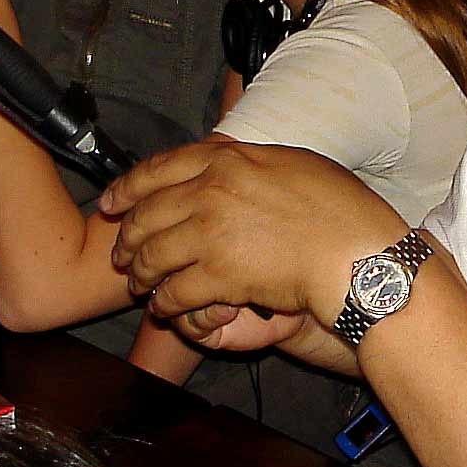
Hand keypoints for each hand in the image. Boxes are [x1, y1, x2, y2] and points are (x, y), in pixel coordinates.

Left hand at [102, 139, 399, 330]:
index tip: (110, 201)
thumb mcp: (291, 163)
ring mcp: (211, 235)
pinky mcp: (218, 277)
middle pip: (145, 215)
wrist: (356, 255)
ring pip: (151, 256)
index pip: (157, 169)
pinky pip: (173, 292)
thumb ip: (246, 161)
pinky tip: (167, 308)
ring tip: (141, 285)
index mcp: (226, 161)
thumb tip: (222, 158)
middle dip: (126, 238)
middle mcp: (210, 193)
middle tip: (122, 254)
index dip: (125, 188)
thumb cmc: (338, 210)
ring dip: (141, 275)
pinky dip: (165, 303)